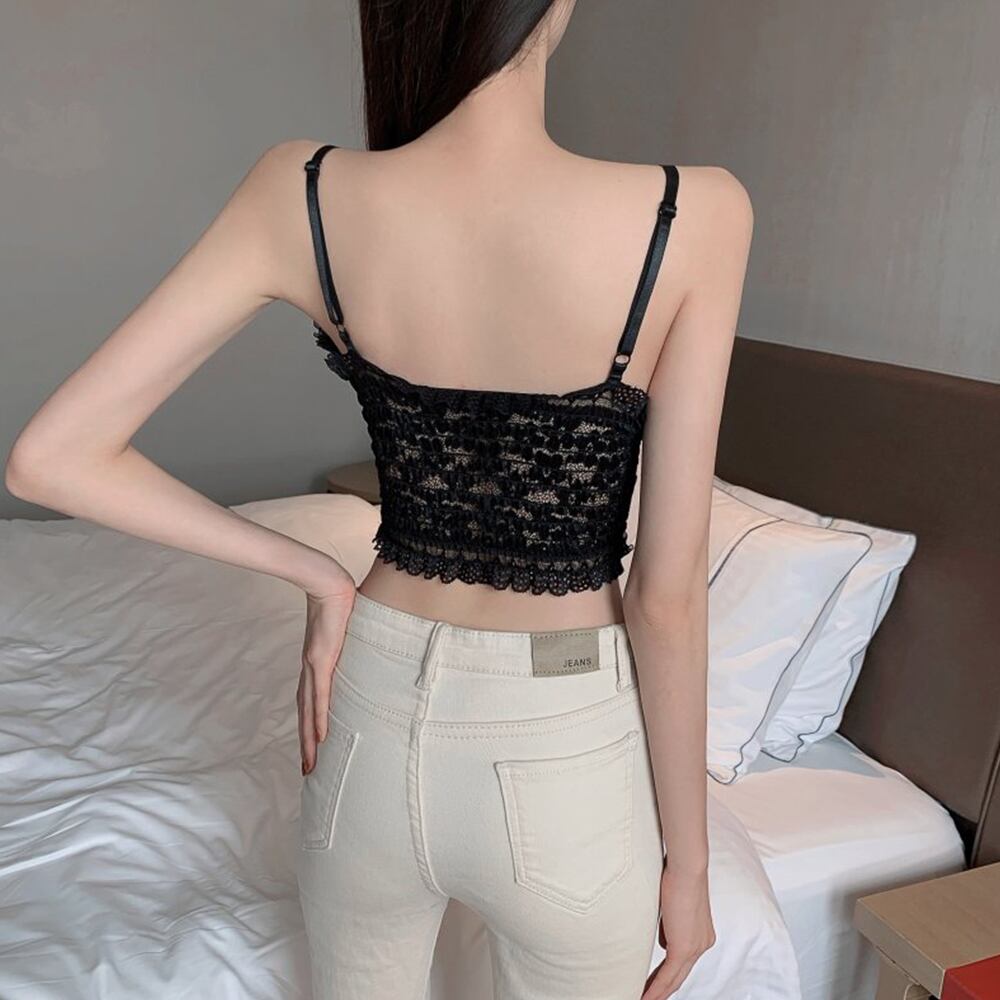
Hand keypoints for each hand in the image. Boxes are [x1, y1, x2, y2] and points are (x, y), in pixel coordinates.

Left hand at [297, 568, 356, 774]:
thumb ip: (352, 641)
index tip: (311, 747)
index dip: (309, 725)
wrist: (327, 582)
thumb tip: (366, 644)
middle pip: (305, 714)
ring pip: (309, 711)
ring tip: (310, 763)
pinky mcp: (321, 659)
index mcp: (314, 663)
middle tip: (307, 770)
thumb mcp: (346, 628)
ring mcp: (313, 666)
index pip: (309, 700)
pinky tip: (321, 737)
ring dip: (309, 740)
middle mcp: (309, 669)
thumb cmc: (338, 601)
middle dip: (305, 743)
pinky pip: (321, 695)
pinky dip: (320, 718)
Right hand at [641, 865, 715, 998]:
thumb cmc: (677, 875)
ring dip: (657, 992)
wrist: (687, 868)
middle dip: (662, 988)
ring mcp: (696, 947)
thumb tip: (664, 943)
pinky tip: (645, 996)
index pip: (683, 960)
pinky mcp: (685, 948)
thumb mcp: (672, 905)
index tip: (653, 979)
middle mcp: (703, 944)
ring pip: (675, 979)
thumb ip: (670, 927)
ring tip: (642, 998)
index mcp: (702, 934)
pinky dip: (656, 988)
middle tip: (646, 996)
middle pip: (680, 975)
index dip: (667, 973)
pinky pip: (668, 975)